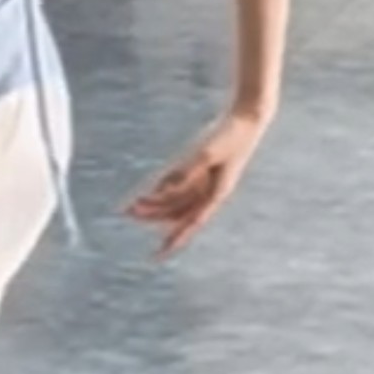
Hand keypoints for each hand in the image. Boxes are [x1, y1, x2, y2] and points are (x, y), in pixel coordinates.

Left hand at [125, 107, 266, 257]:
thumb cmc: (229, 137)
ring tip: (131, 208)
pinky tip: (148, 193)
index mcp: (216, 194)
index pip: (191, 222)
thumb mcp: (207, 153)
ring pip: (177, 201)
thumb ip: (186, 171)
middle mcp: (210, 192)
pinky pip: (179, 187)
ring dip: (155, 206)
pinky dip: (162, 191)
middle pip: (178, 213)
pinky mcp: (201, 172)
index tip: (160, 253)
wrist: (245, 120)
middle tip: (128, 215)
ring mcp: (206, 183)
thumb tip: (164, 187)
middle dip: (154, 217)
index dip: (175, 238)